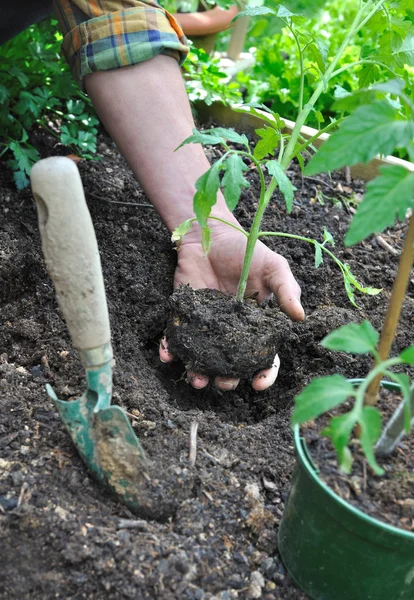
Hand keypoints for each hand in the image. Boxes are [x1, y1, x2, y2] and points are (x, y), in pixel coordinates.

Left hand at [160, 219, 303, 390]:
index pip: (263, 358)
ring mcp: (206, 328)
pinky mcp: (183, 317)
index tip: (258, 383)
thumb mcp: (273, 268)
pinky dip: (170, 350)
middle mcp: (231, 333)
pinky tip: (168, 356)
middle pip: (231, 366)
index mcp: (256, 327)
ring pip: (202, 359)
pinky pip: (175, 339)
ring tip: (197, 379)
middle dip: (228, 380)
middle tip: (224, 382)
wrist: (211, 234)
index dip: (264, 374)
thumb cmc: (247, 252)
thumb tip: (300, 318)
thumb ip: (286, 291)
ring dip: (199, 374)